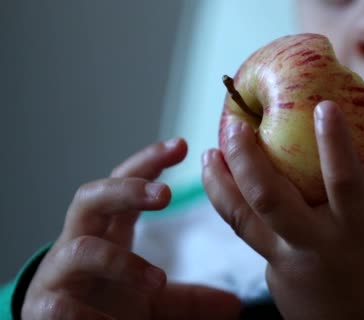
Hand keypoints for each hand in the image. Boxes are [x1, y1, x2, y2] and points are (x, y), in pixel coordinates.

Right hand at [22, 138, 240, 319]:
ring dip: (121, 263)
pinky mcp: (44, 308)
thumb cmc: (106, 307)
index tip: (182, 144)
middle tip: (165, 194)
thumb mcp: (153, 302)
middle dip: (127, 191)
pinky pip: (60, 304)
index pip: (126, 184)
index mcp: (107, 232)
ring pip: (80, 250)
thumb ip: (189, 299)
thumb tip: (236, 305)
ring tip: (157, 281)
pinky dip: (87, 313)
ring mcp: (59, 274)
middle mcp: (79, 243)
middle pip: (92, 198)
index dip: (149, 162)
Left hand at [203, 101, 363, 319]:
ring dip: (221, 184)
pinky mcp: (273, 275)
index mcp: (360, 232)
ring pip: (243, 220)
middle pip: (270, 200)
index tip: (323, 107)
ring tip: (209, 154)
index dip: (335, 144)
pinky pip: (251, 236)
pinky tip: (232, 186)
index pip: (346, 183)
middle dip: (247, 159)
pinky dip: (237, 207)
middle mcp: (317, 245)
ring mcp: (288, 263)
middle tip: (235, 125)